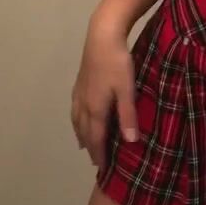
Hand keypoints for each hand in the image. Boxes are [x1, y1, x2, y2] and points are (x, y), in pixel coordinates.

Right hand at [70, 19, 138, 172]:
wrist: (101, 36)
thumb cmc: (117, 63)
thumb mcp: (127, 90)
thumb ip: (128, 116)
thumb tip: (130, 142)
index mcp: (95, 108)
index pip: (96, 138)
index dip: (99, 154)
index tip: (103, 168)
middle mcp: (83, 104)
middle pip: (85, 131)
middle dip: (91, 147)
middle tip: (96, 162)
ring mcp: (79, 93)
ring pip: (77, 120)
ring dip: (82, 135)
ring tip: (85, 145)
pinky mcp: (79, 82)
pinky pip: (75, 109)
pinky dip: (77, 120)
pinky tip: (80, 117)